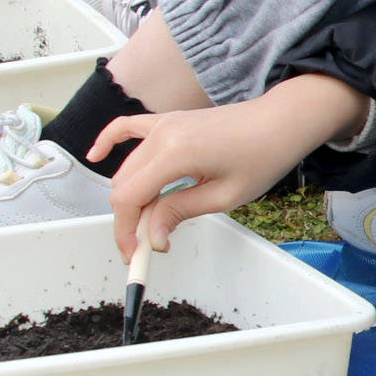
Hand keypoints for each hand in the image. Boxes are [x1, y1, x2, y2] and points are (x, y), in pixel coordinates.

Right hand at [89, 73, 365, 258]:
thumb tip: (152, 237)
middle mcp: (161, 134)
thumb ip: (181, 211)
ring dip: (131, 196)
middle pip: (124, 185)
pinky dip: (108, 141)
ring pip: (127, 167)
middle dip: (130, 219)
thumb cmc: (263, 156)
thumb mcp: (225, 195)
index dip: (125, 230)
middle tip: (150, 244)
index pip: (129, 197)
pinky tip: (94, 155)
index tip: (134, 254)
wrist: (281, 121)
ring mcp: (163, 124)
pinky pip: (128, 128)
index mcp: (174, 153)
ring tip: (152, 222)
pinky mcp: (169, 121)